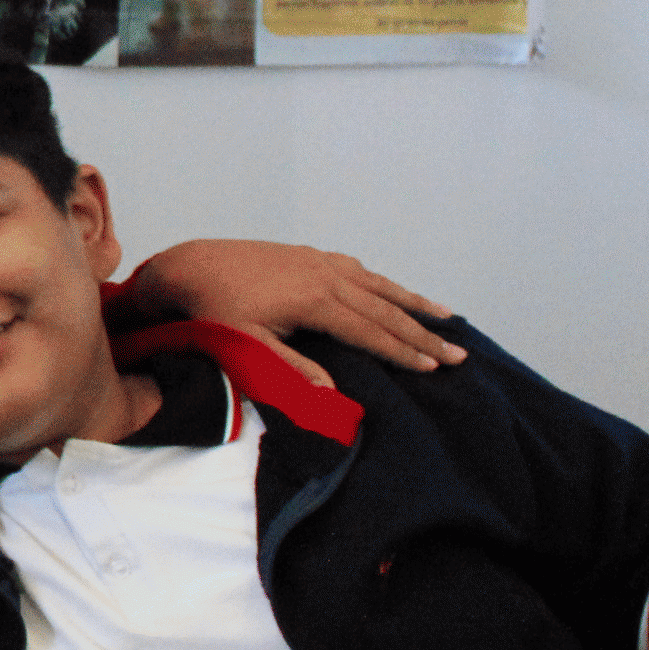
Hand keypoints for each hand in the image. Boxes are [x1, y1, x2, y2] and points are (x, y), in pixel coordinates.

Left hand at [125, 239, 463, 373]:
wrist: (189, 266)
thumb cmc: (214, 310)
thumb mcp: (248, 343)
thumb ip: (292, 368)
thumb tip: (333, 393)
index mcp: (315, 300)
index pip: (371, 332)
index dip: (405, 351)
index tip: (436, 367)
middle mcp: (325, 276)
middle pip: (384, 309)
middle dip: (423, 333)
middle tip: (459, 353)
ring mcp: (318, 261)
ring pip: (377, 284)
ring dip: (412, 302)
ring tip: (446, 317)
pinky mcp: (308, 256)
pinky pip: (357, 270)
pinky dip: (382, 283)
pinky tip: (393, 291)